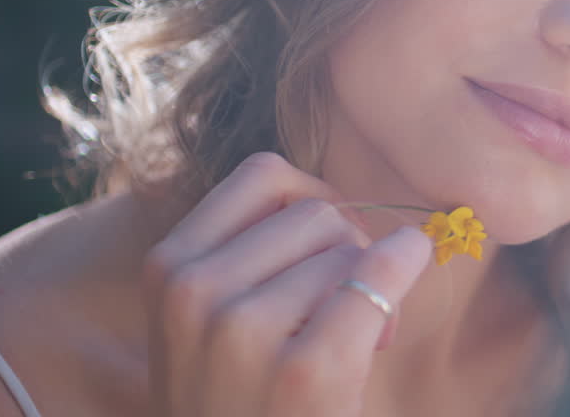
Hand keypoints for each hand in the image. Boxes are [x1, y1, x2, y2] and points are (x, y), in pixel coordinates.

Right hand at [142, 152, 431, 415]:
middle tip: (344, 308)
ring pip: (348, 250)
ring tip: (353, 344)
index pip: (263, 174)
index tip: (326, 241)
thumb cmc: (235, 402)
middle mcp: (194, 291)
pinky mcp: (305, 371)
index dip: (312, 197)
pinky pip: (375, 282)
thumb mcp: (205, 321)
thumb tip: (340, 201)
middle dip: (346, 248)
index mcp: (167, 266)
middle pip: (315, 211)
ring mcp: (243, 330)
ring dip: (369, 285)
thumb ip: (248, 253)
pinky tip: (399, 301)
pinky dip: (402, 272)